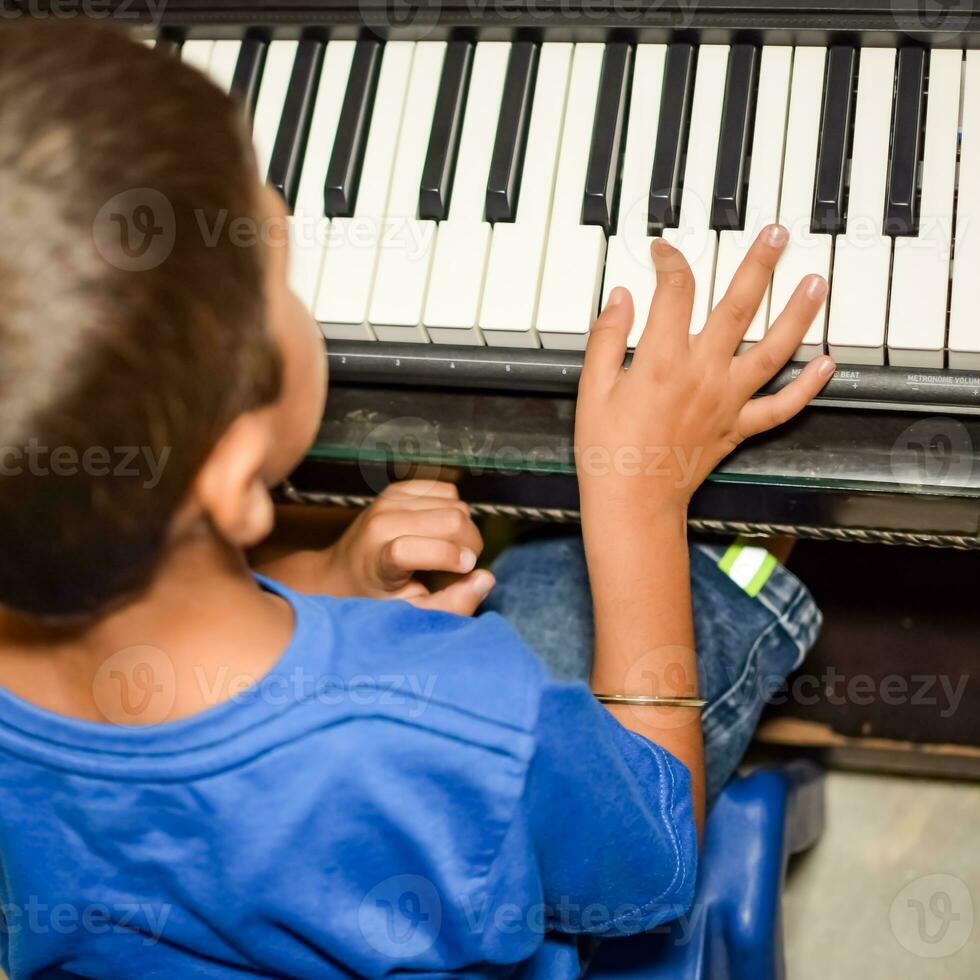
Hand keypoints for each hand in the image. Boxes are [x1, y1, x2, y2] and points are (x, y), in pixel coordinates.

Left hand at [320, 480, 493, 614]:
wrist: (341, 572)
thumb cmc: (377, 599)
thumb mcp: (410, 614)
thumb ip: (451, 604)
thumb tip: (486, 578)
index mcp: (377, 559)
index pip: (413, 547)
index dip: (448, 558)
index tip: (466, 570)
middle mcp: (381, 522)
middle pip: (453, 519)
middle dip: (470, 545)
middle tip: (462, 566)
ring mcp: (389, 500)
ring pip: (456, 504)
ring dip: (463, 529)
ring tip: (448, 549)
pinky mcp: (399, 489)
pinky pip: (448, 490)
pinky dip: (453, 510)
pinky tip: (440, 530)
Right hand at [575, 225, 834, 518]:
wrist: (632, 501)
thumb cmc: (608, 449)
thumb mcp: (592, 387)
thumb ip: (607, 337)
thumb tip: (621, 297)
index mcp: (662, 359)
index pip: (675, 291)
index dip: (671, 262)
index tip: (664, 252)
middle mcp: (702, 374)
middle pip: (739, 307)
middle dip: (760, 264)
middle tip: (777, 235)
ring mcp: (726, 401)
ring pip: (773, 350)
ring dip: (798, 314)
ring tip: (817, 282)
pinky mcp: (737, 427)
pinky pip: (780, 406)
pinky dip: (807, 387)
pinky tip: (827, 365)